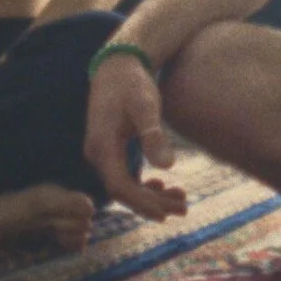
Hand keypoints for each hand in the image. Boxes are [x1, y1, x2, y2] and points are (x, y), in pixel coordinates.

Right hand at [83, 54, 187, 220]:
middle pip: (122, 191)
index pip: (119, 186)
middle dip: (152, 204)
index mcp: (102, 146)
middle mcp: (97, 154)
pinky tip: (164, 186)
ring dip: (151, 197)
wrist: (118, 66)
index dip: (141, 203)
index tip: (164, 214)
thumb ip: (153, 135)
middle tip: (183, 209)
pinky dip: (144, 185)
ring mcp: (102, 153)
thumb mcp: (145, 105)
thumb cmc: (132, 83)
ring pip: (125, 186)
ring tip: (180, 201)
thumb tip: (167, 166)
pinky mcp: (111, 150)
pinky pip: (125, 176)